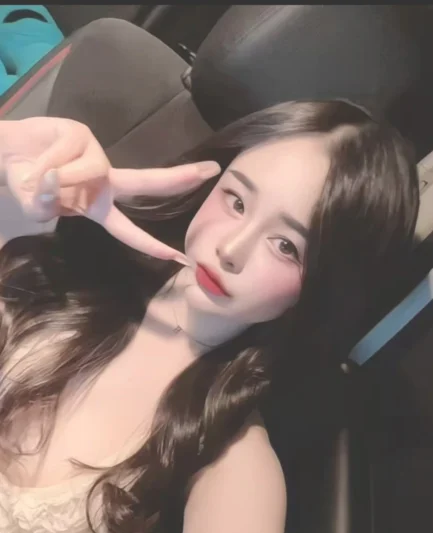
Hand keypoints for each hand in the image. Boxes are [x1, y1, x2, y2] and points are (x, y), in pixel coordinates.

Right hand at [0, 117, 220, 262]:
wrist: (8, 153)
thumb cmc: (28, 184)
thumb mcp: (38, 207)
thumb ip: (46, 205)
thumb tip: (56, 181)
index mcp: (99, 206)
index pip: (129, 230)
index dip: (151, 245)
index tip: (180, 258)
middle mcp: (105, 180)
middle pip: (147, 181)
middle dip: (180, 178)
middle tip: (213, 171)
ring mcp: (96, 155)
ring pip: (86, 173)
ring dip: (56, 178)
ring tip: (38, 175)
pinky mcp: (82, 133)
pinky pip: (65, 155)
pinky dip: (44, 163)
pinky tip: (38, 158)